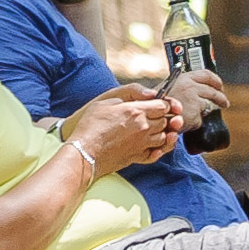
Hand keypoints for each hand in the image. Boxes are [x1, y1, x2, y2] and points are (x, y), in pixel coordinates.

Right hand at [63, 86, 180, 171]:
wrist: (82, 153)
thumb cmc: (90, 126)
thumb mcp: (106, 100)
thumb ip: (131, 93)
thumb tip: (151, 94)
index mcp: (137, 112)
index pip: (164, 105)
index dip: (164, 103)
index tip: (159, 104)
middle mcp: (143, 128)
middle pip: (166, 121)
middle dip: (164, 117)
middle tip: (156, 116)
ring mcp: (142, 144)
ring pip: (164, 137)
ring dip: (163, 133)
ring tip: (155, 129)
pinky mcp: (138, 157)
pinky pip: (157, 153)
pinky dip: (159, 149)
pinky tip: (155, 145)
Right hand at [160, 67, 227, 124]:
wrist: (149, 118)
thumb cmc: (156, 104)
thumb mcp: (167, 88)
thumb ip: (182, 86)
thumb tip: (197, 89)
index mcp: (184, 78)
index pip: (207, 75)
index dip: (216, 81)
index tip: (219, 86)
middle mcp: (191, 87)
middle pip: (213, 92)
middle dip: (221, 98)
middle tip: (224, 103)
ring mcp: (194, 102)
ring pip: (208, 106)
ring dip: (208, 110)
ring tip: (203, 115)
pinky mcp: (195, 116)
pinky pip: (199, 120)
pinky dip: (194, 122)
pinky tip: (185, 122)